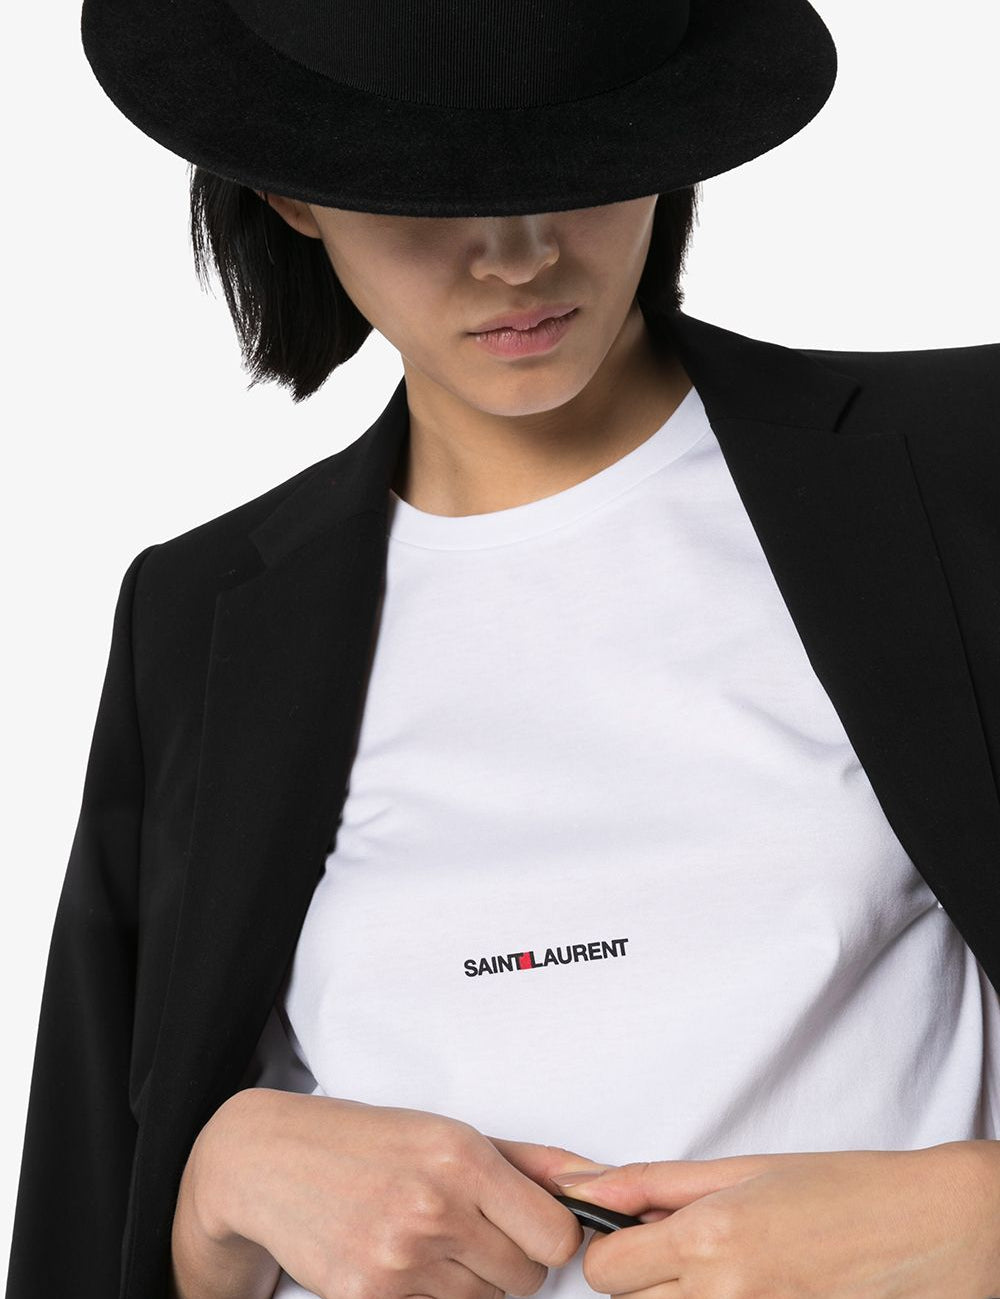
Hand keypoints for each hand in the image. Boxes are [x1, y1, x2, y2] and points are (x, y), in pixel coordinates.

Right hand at [192, 1088, 591, 1298]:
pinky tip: (402, 1263)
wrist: (270, 1161)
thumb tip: (596, 1185)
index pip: (556, 1235)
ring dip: (469, 1283)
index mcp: (462, 1157)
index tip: (530, 1225)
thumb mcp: (448, 1131)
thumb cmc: (364, 1140)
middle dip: (510, 1261)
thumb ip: (529, 1162)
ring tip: (432, 1241)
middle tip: (471, 1230)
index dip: (549, 1236)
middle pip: (526, 1278)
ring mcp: (400, 1260)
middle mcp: (435, 1208)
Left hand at [545, 1142, 999, 1298]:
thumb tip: (583, 1184)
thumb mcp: (741, 1169)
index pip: (604, 1269)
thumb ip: (653, 1182)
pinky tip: (752, 1289)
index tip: (638, 1235)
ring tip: (727, 1268)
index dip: (613, 1249)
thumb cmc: (844, 1190)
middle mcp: (724, 1296)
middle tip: (686, 1249)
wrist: (928, 1231)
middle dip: (644, 1278)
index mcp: (709, 1237)